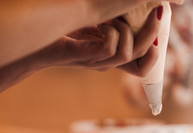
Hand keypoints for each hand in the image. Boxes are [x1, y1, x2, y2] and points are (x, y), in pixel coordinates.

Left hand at [32, 7, 161, 76]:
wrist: (34, 41)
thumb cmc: (64, 30)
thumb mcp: (96, 23)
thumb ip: (115, 20)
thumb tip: (136, 6)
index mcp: (112, 56)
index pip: (142, 66)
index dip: (156, 51)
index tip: (158, 25)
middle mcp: (108, 63)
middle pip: (143, 59)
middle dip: (153, 33)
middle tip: (155, 11)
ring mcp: (96, 62)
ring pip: (128, 53)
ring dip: (126, 29)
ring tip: (112, 17)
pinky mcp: (84, 57)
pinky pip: (110, 49)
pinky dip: (110, 32)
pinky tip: (99, 24)